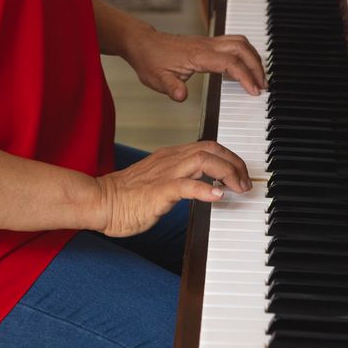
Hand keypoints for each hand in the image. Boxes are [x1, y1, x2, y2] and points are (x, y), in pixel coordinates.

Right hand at [95, 141, 252, 236]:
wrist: (101, 201)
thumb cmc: (127, 196)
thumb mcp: (160, 182)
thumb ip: (180, 179)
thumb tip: (205, 187)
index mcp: (171, 156)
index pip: (207, 146)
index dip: (229, 157)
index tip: (240, 174)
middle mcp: (171, 159)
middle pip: (211, 149)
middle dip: (234, 162)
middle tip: (246, 182)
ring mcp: (165, 173)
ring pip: (203, 161)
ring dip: (227, 172)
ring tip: (239, 187)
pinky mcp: (158, 191)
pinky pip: (185, 186)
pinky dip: (205, 189)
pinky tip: (218, 197)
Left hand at [125, 25, 265, 101]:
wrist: (143, 43)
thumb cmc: (150, 60)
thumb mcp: (157, 79)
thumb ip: (171, 87)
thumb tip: (181, 96)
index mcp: (198, 55)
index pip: (229, 62)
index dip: (245, 76)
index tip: (254, 91)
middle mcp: (206, 45)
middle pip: (241, 48)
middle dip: (256, 66)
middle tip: (263, 86)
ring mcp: (208, 42)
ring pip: (240, 42)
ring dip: (253, 58)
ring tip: (259, 77)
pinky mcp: (207, 43)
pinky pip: (233, 43)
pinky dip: (245, 54)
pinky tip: (244, 69)